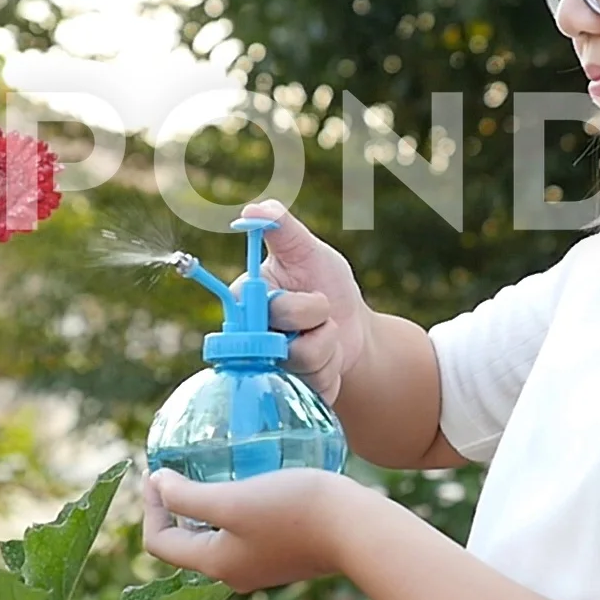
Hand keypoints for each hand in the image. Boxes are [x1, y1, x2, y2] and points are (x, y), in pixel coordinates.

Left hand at [142, 468, 372, 592]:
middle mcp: (235, 573)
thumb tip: (157, 485)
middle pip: (188, 542)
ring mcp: (263, 565)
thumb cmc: (294, 512)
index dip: (150, 507)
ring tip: (211, 470)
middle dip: (176, 507)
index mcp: (216, 565)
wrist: (357, 529)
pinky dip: (235, 508)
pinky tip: (250, 480)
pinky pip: (246, 531)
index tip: (155, 470)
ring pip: (218, 536)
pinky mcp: (285, 552)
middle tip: (177, 469)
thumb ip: (188, 497)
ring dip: (206, 507)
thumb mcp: (232, 501)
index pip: (161, 543)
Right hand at [239, 199, 372, 405]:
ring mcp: (269, 366)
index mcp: (247, 296)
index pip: (244, 300)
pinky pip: (315, 379)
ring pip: (300, 356)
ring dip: (326, 339)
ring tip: (324, 329)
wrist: (354, 327)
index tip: (287, 293)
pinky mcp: (290, 390)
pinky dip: (333, 362)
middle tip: (319, 305)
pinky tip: (329, 356)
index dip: (276, 300)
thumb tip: (253, 210)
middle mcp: (250, 333)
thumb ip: (284, 230)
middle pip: (276, 329)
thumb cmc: (326, 283)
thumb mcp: (309, 250)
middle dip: (313, 312)